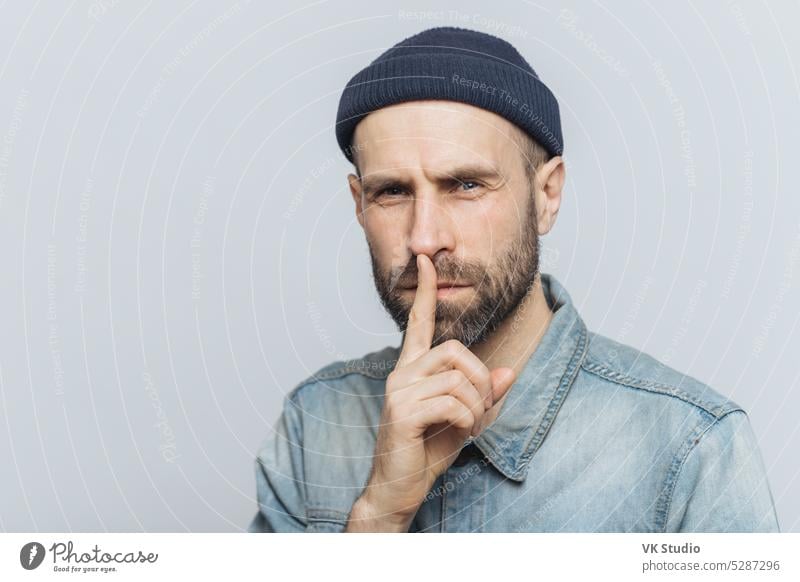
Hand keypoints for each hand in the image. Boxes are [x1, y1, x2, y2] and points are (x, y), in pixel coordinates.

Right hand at [346, 254, 516, 530]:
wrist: (399, 488)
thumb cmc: (426, 451)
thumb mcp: (464, 419)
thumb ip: (482, 395)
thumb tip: (506, 373)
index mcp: (413, 369)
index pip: (419, 323)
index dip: (425, 292)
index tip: (426, 261)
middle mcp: (402, 373)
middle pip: (455, 350)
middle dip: (481, 379)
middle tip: (480, 408)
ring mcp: (399, 390)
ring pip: (458, 377)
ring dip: (477, 405)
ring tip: (469, 425)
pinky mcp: (402, 411)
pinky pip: (452, 402)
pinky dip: (467, 419)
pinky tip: (459, 432)